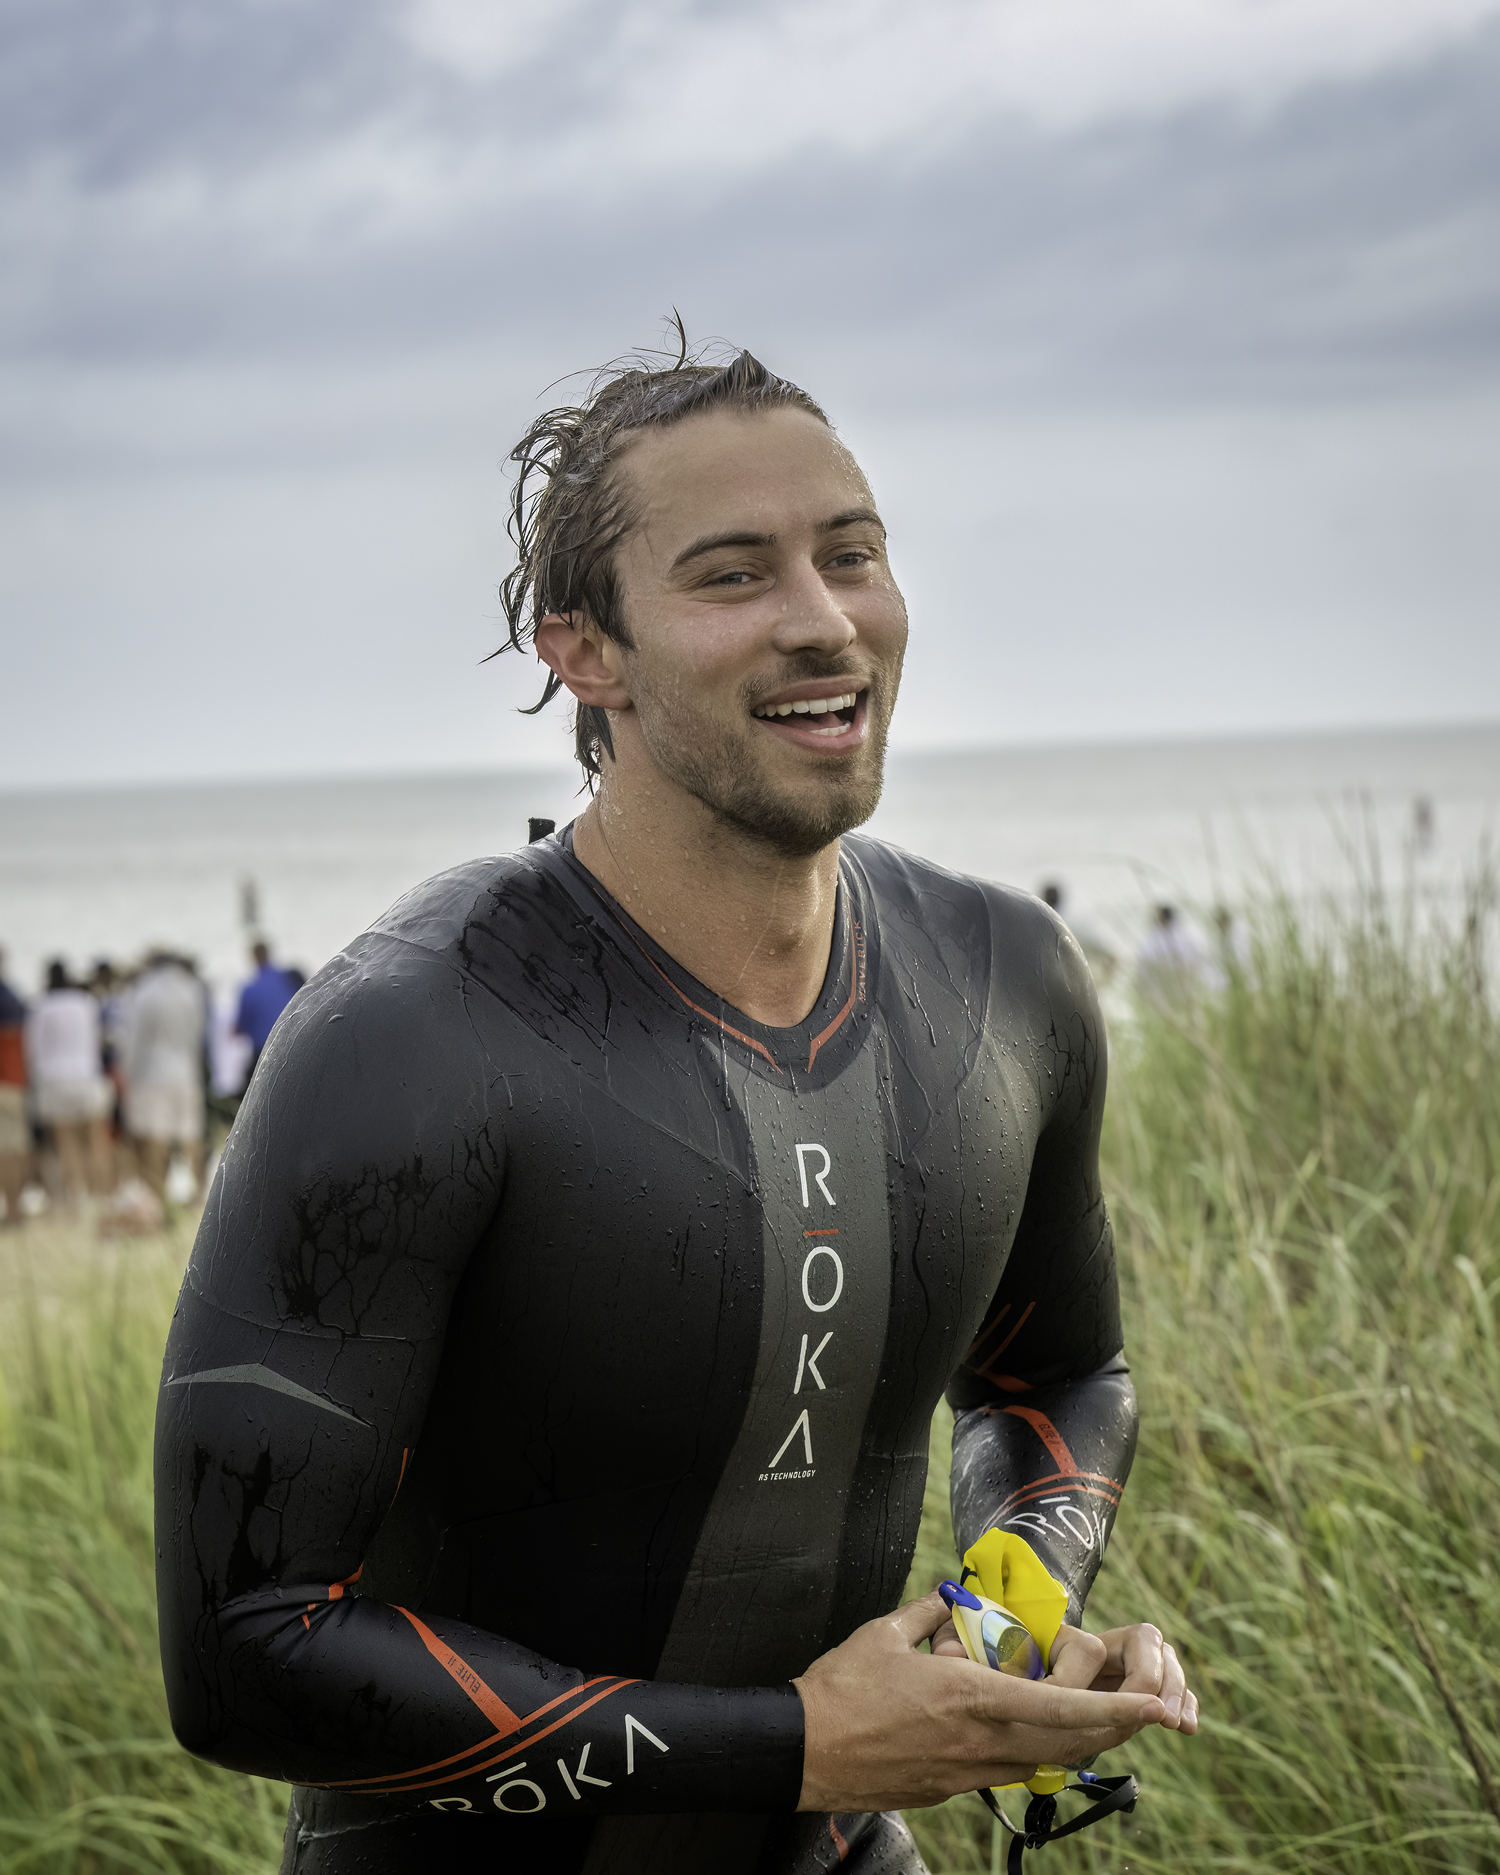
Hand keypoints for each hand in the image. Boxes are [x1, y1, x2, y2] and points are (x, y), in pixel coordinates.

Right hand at [793, 1590, 1166, 1810]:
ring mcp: (967, 1772)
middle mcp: (980, 1742)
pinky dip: (1038, 1752)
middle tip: (1151, 1712)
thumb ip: (926, 1612)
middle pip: (1068, 1745)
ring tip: (1108, 1721)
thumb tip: (948, 1598)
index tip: (1151, 1703)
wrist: (805, 1751)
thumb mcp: (885, 1633)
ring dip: (1081, 1741)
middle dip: (1116, 1728)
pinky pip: (1009, 1771)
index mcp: (970, 1698)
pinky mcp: (951, 1788)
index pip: (1058, 1708)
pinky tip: (1040, 1736)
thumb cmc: (841, 1691)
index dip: (1112, 1707)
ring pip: (1044, 1762)